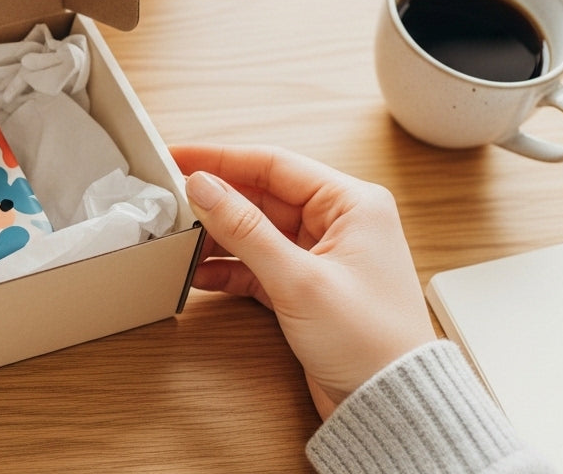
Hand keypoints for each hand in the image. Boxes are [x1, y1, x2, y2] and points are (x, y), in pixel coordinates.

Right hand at [170, 144, 435, 418]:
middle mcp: (340, 223)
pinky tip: (199, 274)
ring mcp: (322, 256)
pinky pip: (258, 265)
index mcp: (353, 204)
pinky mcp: (307, 287)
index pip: (274, 164)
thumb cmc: (372, 342)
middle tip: (171, 201)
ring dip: (218, 238)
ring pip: (256, 231)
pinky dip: (229, 269)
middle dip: (215, 202)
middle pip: (261, 196)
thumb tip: (203, 187)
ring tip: (180, 242)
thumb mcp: (300, 279)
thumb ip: (245, 229)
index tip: (178, 156)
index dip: (221, 159)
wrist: (391, 406)